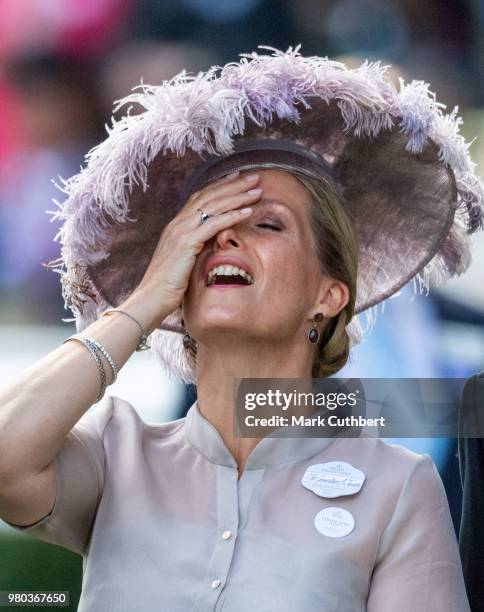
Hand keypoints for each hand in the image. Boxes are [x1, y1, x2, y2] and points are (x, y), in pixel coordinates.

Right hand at [133, 170, 262, 325]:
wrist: (150, 298)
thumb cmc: (167, 286)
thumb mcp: (184, 262)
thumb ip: (196, 249)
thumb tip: (212, 244)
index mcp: (176, 226)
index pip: (201, 198)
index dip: (220, 185)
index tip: (237, 177)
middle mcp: (177, 224)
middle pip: (209, 196)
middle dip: (233, 185)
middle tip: (254, 177)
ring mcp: (180, 231)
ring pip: (213, 206)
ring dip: (238, 196)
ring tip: (257, 190)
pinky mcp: (186, 243)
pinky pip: (213, 224)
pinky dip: (232, 216)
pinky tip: (248, 211)